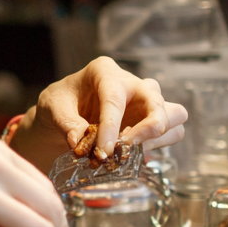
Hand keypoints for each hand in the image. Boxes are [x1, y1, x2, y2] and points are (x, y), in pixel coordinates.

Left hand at [10, 56, 186, 168]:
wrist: (62, 114)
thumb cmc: (59, 103)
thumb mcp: (52, 107)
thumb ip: (66, 123)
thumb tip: (79, 143)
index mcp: (103, 72)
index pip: (114, 98)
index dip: (111, 126)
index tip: (103, 151)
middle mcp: (131, 83)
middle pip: (158, 101)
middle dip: (149, 127)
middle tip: (126, 147)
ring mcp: (145, 102)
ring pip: (175, 115)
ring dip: (158, 137)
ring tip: (129, 151)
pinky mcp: (150, 122)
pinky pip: (171, 133)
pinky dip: (156, 146)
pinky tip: (132, 154)